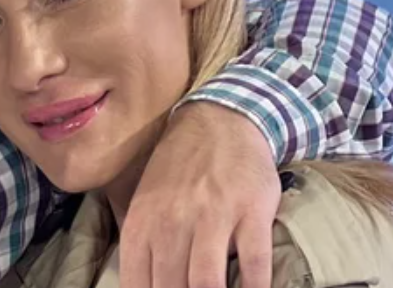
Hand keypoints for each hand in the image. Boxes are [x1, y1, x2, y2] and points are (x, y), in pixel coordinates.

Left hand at [119, 102, 278, 287]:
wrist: (219, 120)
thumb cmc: (178, 168)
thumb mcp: (146, 201)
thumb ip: (143, 245)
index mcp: (143, 223)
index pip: (137, 284)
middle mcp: (173, 222)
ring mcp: (212, 216)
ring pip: (207, 282)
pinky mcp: (251, 212)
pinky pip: (254, 264)